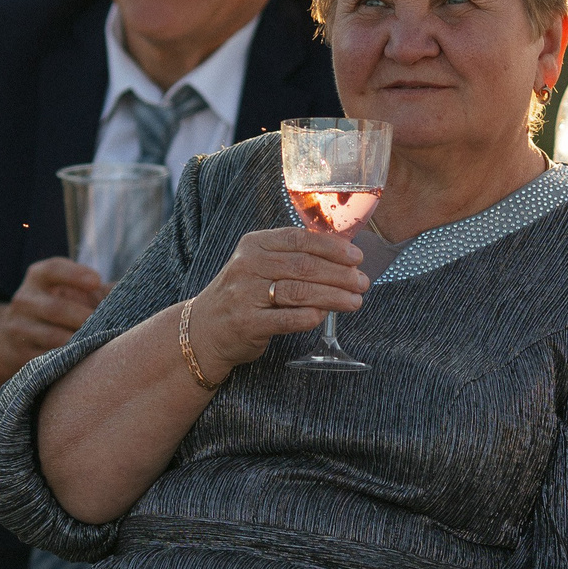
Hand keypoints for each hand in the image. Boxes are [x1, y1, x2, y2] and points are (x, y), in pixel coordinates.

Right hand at [0, 257, 107, 402]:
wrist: (18, 337)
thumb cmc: (62, 308)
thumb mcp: (71, 291)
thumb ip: (100, 289)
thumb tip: (135, 290)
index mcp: (38, 277)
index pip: (53, 270)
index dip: (74, 275)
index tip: (97, 281)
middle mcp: (24, 300)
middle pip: (56, 308)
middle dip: (84, 318)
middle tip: (111, 326)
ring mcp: (18, 328)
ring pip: (53, 338)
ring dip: (81, 342)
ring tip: (105, 345)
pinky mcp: (20, 354)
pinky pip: (47, 359)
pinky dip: (70, 360)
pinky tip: (89, 362)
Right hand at [181, 228, 369, 376]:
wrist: (204, 329)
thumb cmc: (244, 295)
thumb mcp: (260, 265)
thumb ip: (293, 257)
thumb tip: (343, 257)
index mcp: (254, 245)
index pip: (299, 239)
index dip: (332, 247)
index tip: (357, 257)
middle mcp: (248, 265)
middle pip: (304, 266)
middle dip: (340, 274)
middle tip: (362, 282)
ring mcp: (245, 294)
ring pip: (299, 291)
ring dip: (333, 296)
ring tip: (355, 301)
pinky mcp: (247, 323)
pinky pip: (286, 319)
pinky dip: (310, 317)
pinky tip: (326, 316)